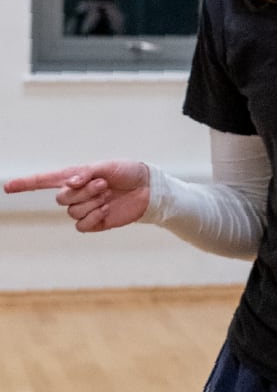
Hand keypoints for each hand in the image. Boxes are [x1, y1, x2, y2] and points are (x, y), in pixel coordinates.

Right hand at [3, 161, 149, 232]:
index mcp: (75, 177)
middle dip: (83, 192)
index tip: (7, 186)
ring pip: (72, 212)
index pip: (44, 181)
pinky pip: (83, 225)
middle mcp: (77, 194)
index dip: (25, 183)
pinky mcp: (95, 223)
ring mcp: (85, 209)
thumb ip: (86, 173)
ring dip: (92, 202)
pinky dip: (95, 217)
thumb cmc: (128, 172)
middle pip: (60, 199)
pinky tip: (107, 210)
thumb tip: (69, 183)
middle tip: (103, 184)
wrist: (148, 188)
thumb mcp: (108, 166)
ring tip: (108, 194)